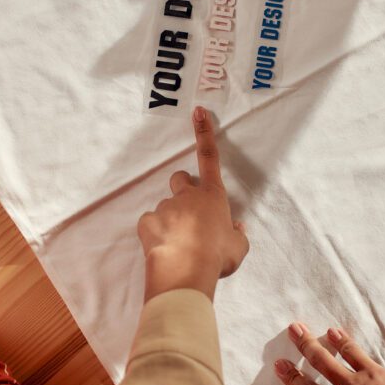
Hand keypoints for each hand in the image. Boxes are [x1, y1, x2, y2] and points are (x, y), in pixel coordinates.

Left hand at [137, 107, 248, 300]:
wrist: (186, 271)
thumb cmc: (216, 257)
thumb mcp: (238, 248)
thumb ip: (236, 236)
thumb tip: (235, 230)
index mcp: (213, 196)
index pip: (209, 157)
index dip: (204, 133)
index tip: (197, 112)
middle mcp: (188, 196)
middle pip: (180, 179)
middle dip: (183, 188)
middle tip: (188, 210)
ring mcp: (165, 207)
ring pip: (165, 207)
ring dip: (171, 220)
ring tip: (179, 245)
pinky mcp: (147, 221)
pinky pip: (150, 224)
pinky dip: (155, 234)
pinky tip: (163, 249)